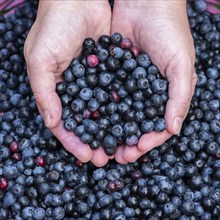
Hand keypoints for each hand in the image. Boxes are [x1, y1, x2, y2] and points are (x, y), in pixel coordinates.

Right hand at [24, 0, 111, 165]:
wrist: (77, 0)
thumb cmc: (52, 27)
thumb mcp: (39, 58)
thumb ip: (43, 91)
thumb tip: (52, 122)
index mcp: (57, 93)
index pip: (65, 125)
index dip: (74, 142)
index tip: (86, 156)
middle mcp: (76, 92)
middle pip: (87, 123)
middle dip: (96, 142)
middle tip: (107, 158)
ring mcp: (94, 83)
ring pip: (104, 112)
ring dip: (112, 130)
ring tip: (123, 146)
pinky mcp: (111, 73)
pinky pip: (118, 94)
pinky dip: (124, 109)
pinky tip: (133, 121)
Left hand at [111, 0, 196, 163]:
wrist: (146, 4)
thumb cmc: (170, 32)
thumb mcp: (181, 65)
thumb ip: (179, 97)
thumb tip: (174, 129)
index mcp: (163, 95)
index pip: (156, 126)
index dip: (147, 141)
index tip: (135, 151)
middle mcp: (144, 94)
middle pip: (134, 124)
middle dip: (125, 141)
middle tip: (115, 156)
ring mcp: (126, 85)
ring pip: (117, 113)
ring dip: (110, 130)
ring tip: (100, 144)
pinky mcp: (111, 75)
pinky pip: (104, 95)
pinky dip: (98, 108)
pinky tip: (90, 119)